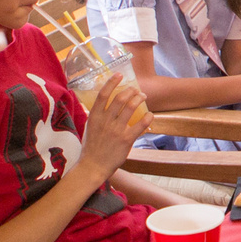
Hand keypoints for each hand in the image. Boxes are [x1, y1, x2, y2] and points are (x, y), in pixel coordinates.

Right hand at [77, 70, 149, 184]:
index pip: (103, 95)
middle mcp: (105, 121)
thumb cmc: (91, 147)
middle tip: (136, 90)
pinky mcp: (126, 140)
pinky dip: (147, 117)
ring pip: (131, 108)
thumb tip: (107, 103)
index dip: (111, 82)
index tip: (119, 75)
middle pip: (120, 99)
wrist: (93, 166)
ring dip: (139, 99)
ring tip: (143, 96)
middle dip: (130, 91)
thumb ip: (98, 116)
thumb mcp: (90, 128)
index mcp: (94, 117)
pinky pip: (140, 125)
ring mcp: (116, 130)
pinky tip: (150, 114)